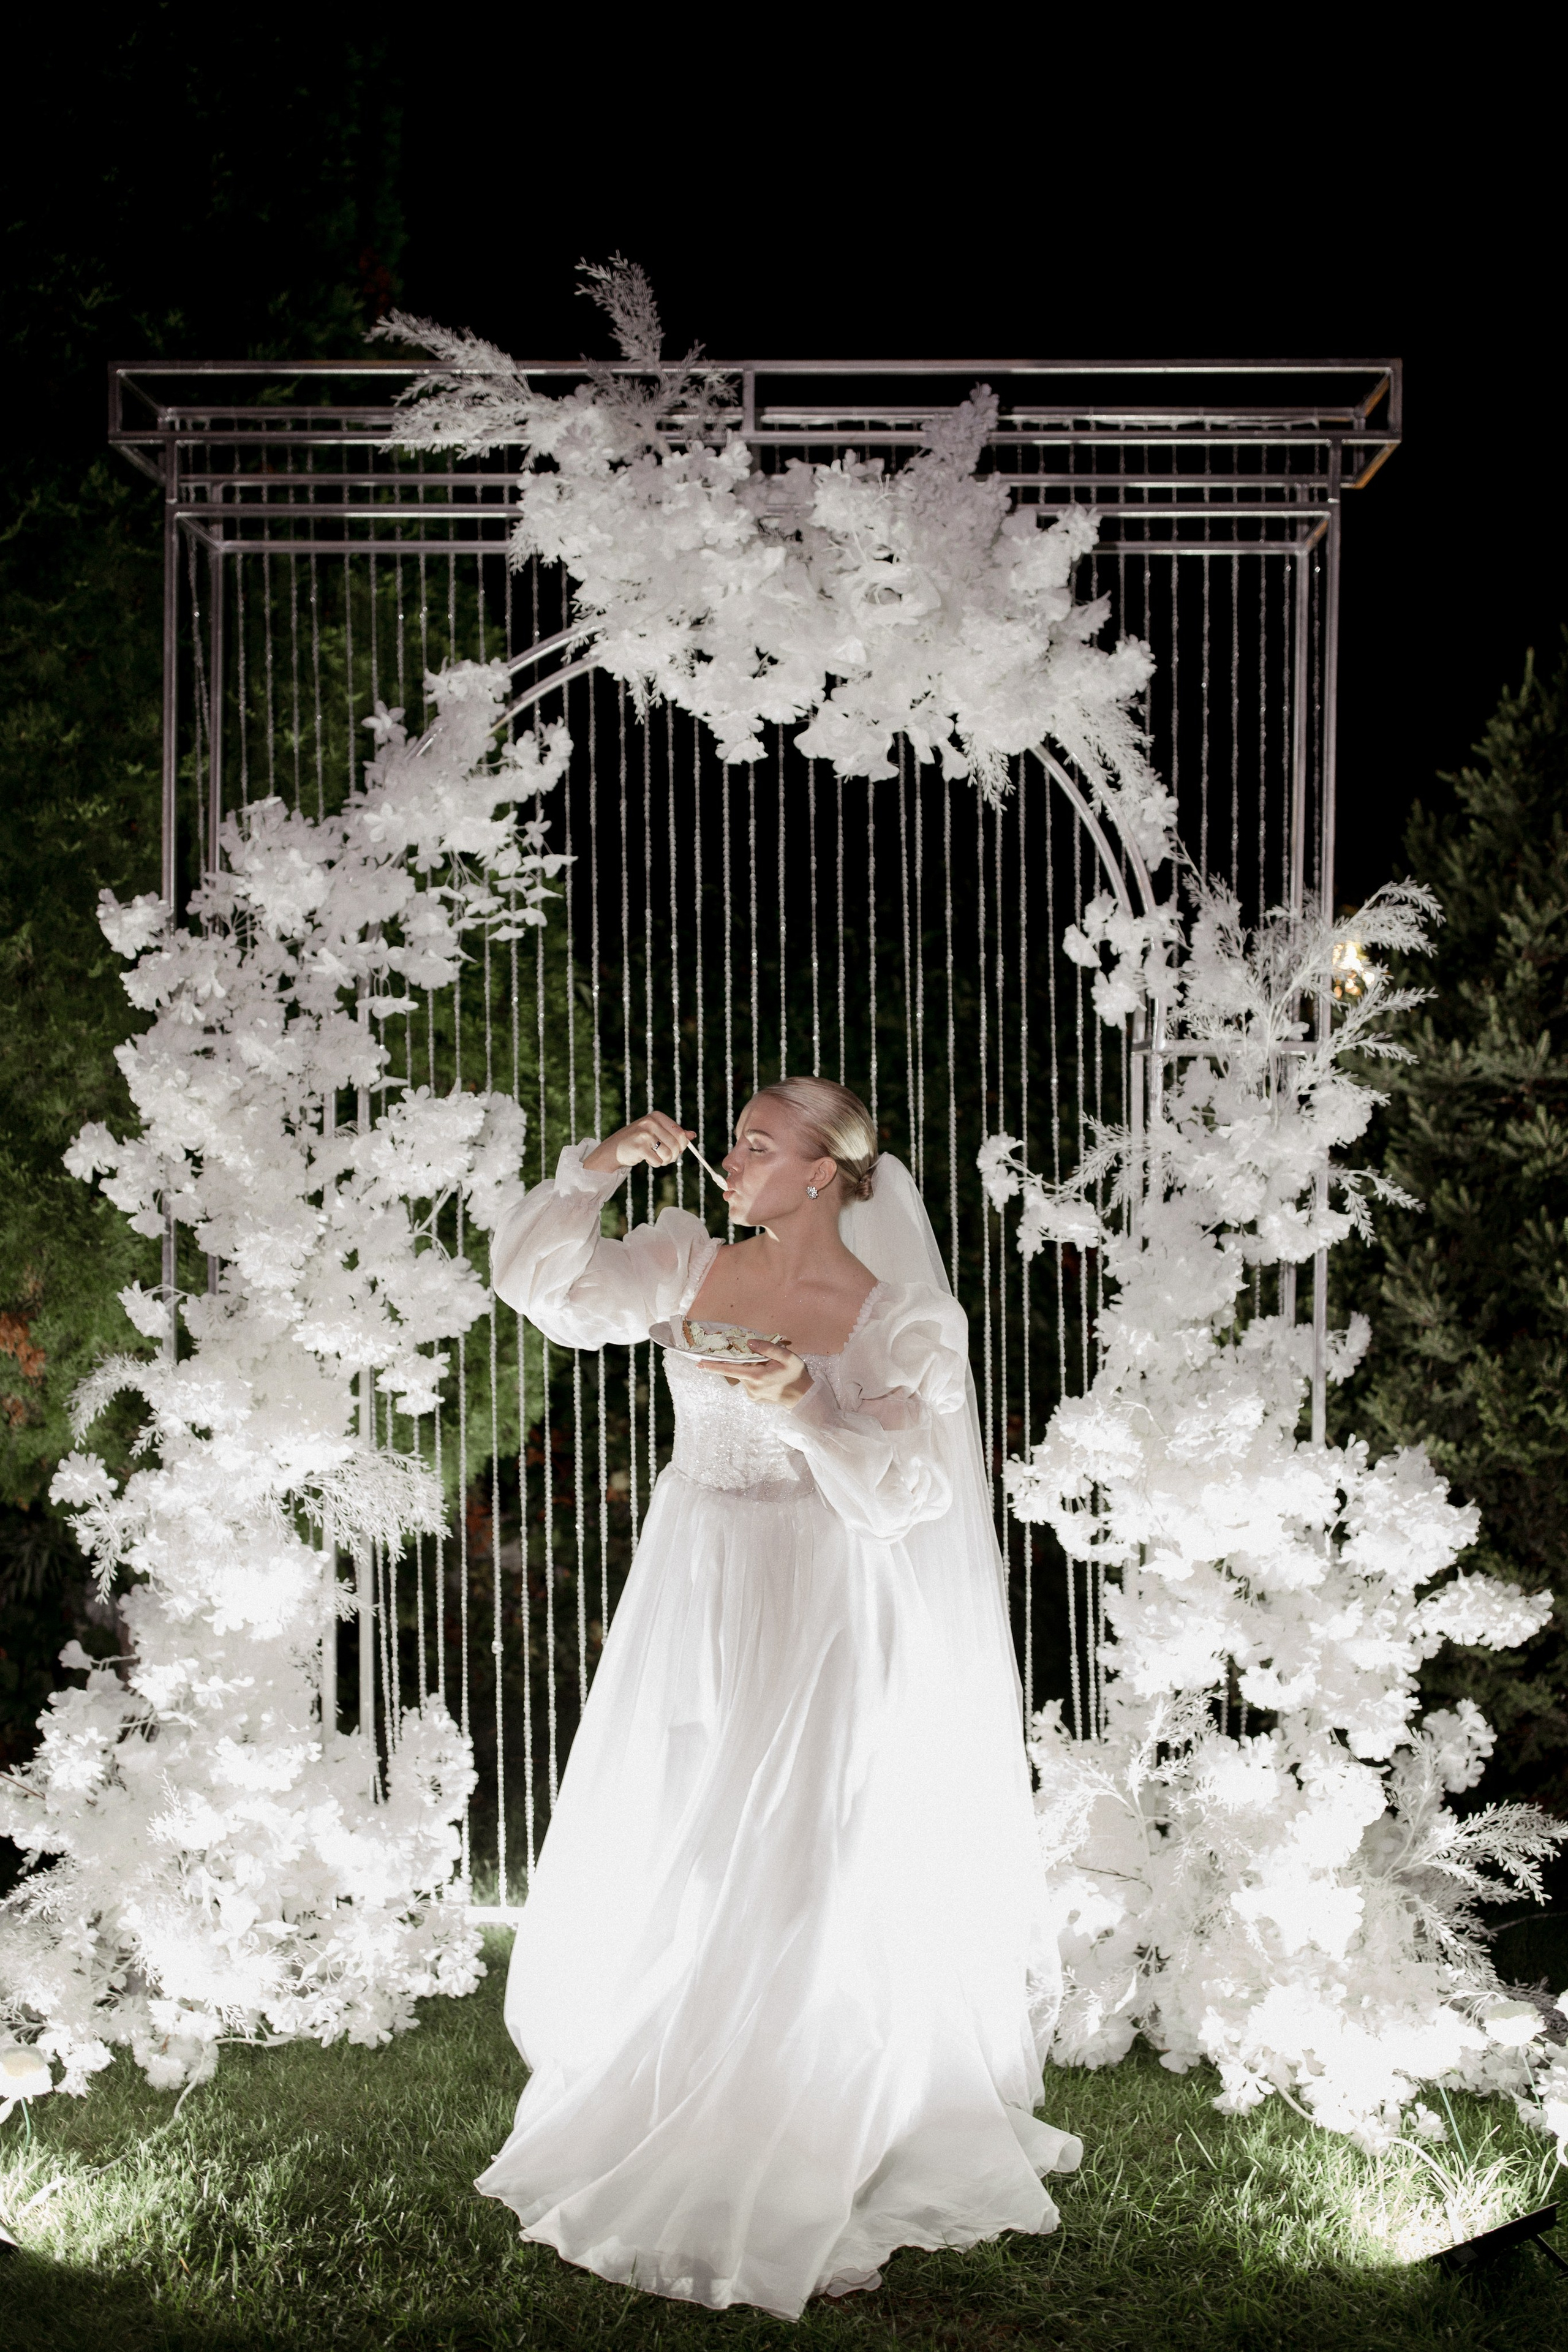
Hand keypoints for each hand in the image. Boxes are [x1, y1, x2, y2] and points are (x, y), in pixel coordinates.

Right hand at [584, 1112, 694, 1173]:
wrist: (615, 1148)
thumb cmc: (639, 1140)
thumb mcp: (657, 1132)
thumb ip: (674, 1133)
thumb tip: (692, 1135)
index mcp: (657, 1116)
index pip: (680, 1133)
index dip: (682, 1146)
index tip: (676, 1151)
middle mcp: (650, 1122)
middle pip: (675, 1145)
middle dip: (673, 1156)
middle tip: (666, 1158)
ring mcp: (644, 1134)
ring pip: (668, 1154)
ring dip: (664, 1161)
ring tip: (656, 1158)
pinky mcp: (639, 1147)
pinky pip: (657, 1161)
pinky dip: (655, 1164)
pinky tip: (647, 1159)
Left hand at [697, 1339, 812, 1409]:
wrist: (803, 1396)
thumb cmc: (796, 1374)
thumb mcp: (787, 1357)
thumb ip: (768, 1348)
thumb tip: (749, 1343)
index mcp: (757, 1376)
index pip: (729, 1369)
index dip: (713, 1366)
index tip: (698, 1363)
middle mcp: (751, 1387)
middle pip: (737, 1370)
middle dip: (740, 1362)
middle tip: (751, 1359)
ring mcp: (752, 1394)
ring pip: (744, 1376)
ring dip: (751, 1369)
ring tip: (769, 1369)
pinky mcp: (754, 1398)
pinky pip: (749, 1383)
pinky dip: (754, 1377)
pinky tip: (768, 1377)